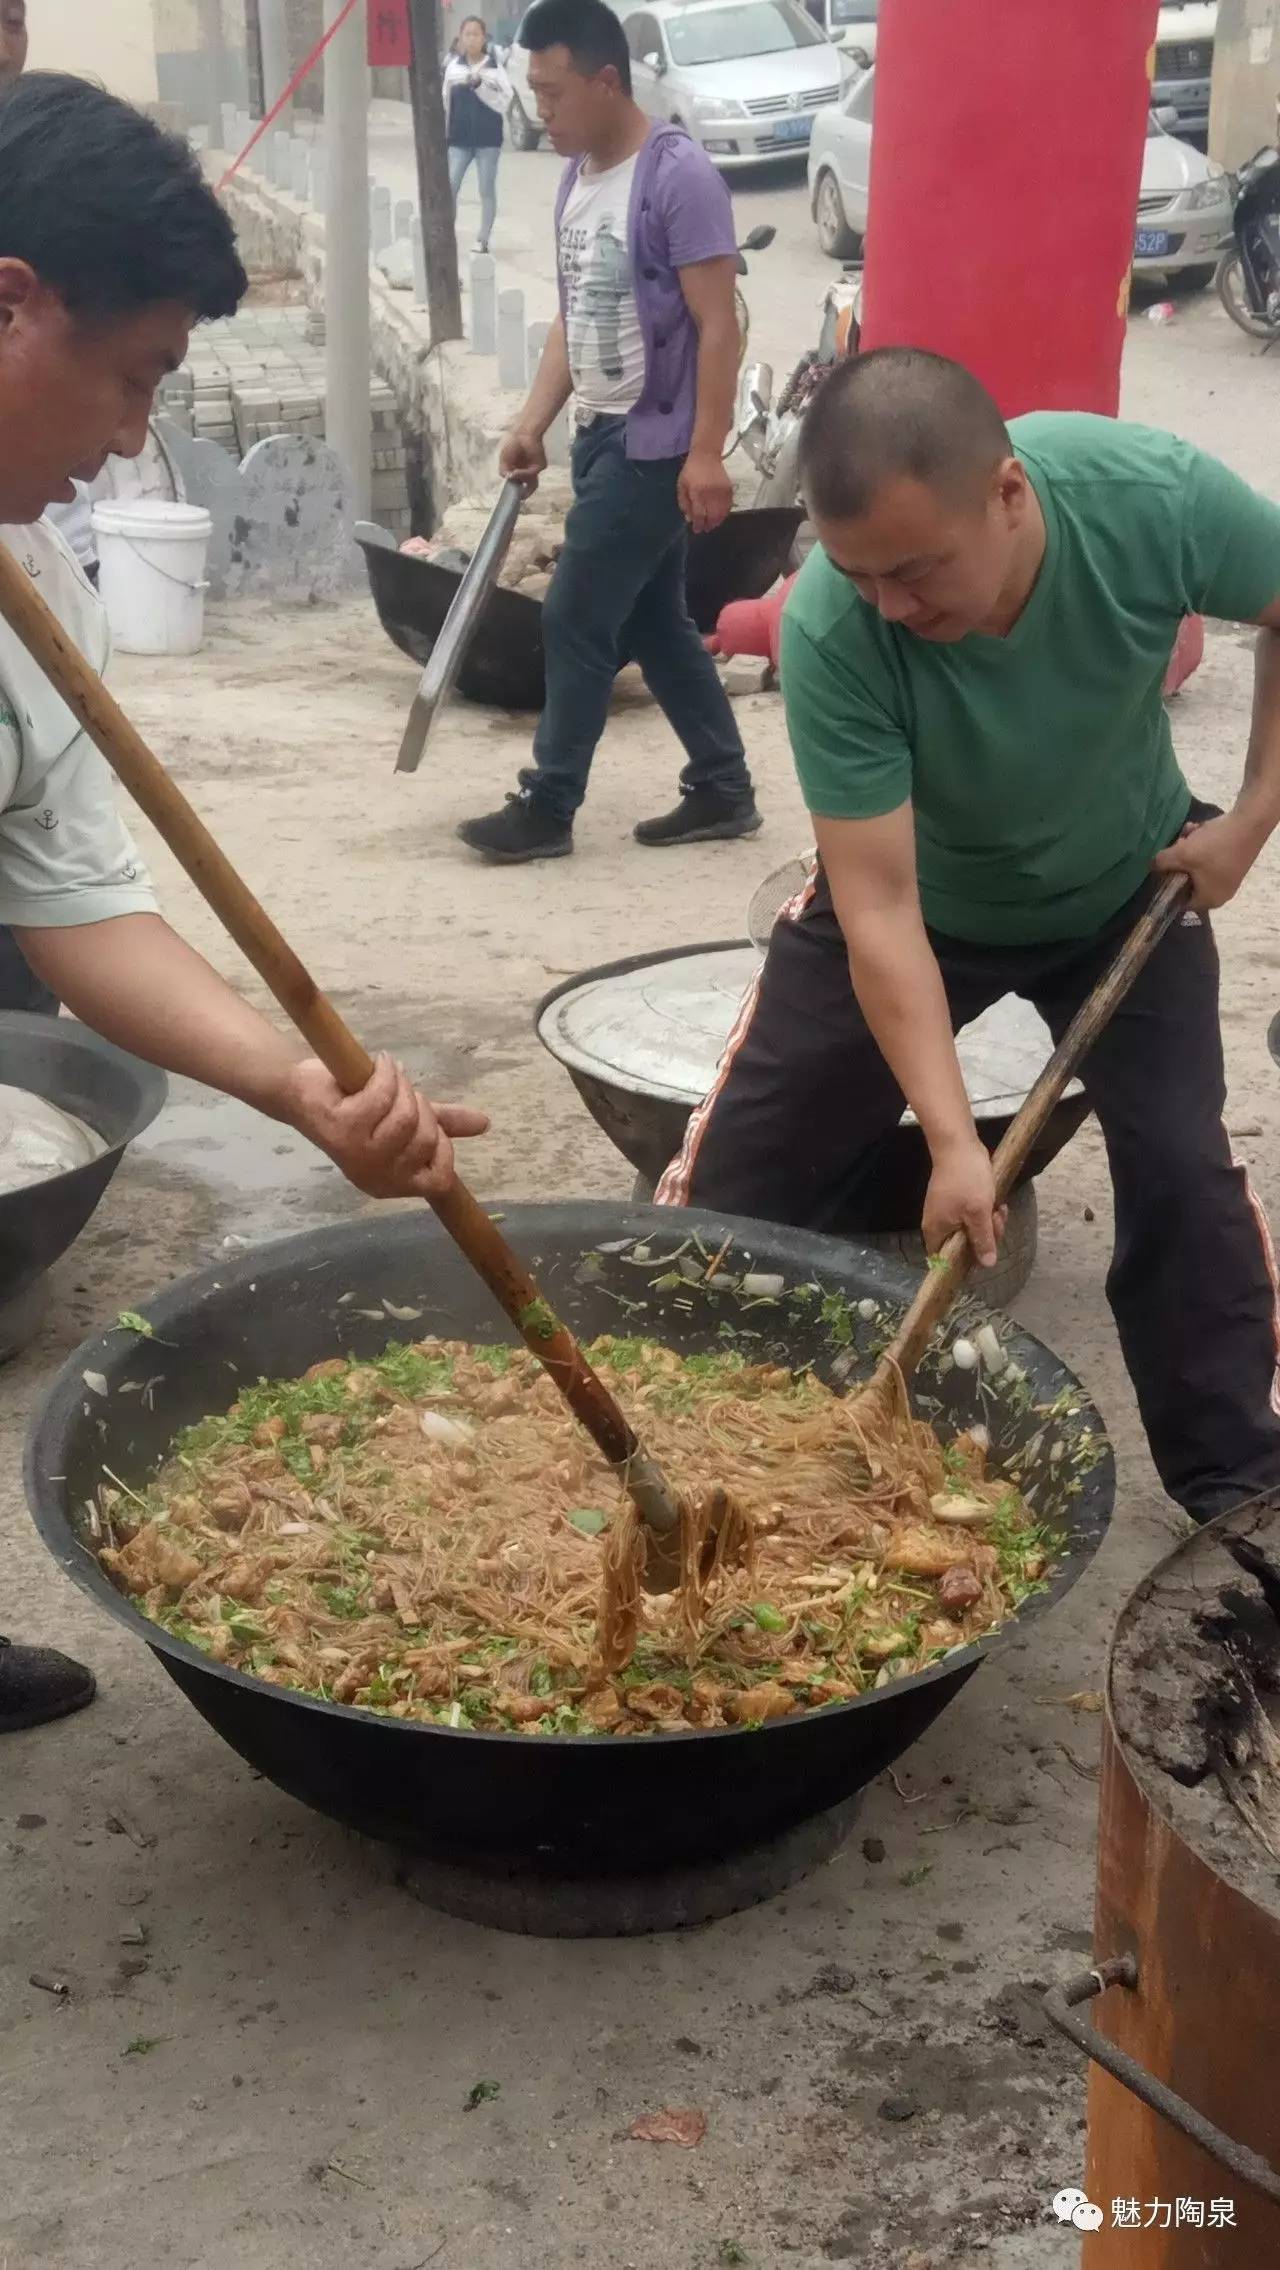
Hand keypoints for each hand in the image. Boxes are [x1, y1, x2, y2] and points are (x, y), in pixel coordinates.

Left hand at [283, 1054, 487, 1201]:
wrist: (303, 1090)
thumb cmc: (355, 1105)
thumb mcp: (407, 1116)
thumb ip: (445, 1124)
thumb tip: (485, 1123)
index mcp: (392, 1184)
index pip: (439, 1178)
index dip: (442, 1145)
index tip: (429, 1118)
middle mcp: (375, 1176)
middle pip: (425, 1139)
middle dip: (420, 1106)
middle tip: (402, 1090)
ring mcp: (357, 1154)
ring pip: (406, 1117)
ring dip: (402, 1087)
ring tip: (388, 1075)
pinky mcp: (342, 1128)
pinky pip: (383, 1097)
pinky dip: (385, 1073)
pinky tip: (379, 1064)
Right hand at [499, 427, 546, 489]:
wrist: (523, 433)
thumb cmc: (513, 444)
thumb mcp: (504, 459)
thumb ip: (503, 471)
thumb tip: (507, 478)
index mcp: (519, 471)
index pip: (519, 485)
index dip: (515, 491)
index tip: (511, 495)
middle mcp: (528, 472)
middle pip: (529, 488)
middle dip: (524, 494)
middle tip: (520, 498)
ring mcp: (535, 469)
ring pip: (531, 483)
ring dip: (521, 482)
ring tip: (514, 477)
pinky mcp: (540, 466)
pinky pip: (532, 474)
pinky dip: (523, 474)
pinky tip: (516, 471)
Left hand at [677, 448, 732, 534]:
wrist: (706, 455)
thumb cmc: (691, 471)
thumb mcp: (682, 486)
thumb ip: (684, 503)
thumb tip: (689, 518)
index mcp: (697, 492)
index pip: (699, 514)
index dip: (698, 524)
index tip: (697, 530)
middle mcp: (710, 493)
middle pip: (712, 516)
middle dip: (708, 525)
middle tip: (705, 528)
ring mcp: (721, 491)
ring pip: (721, 513)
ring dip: (717, 521)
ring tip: (712, 524)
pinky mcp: (729, 489)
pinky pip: (728, 506)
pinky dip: (724, 513)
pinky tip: (720, 515)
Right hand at [922, 1139, 1005, 1269]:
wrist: (959, 1145)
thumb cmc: (966, 1180)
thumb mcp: (979, 1213)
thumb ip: (983, 1240)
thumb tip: (987, 1265)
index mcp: (936, 1231)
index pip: (943, 1260)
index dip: (962, 1263)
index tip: (983, 1256)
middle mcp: (938, 1224)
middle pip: (962, 1244)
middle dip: (984, 1237)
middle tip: (995, 1221)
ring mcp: (948, 1211)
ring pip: (972, 1229)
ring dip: (989, 1223)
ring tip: (999, 1209)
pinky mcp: (958, 1200)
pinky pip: (973, 1215)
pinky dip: (986, 1212)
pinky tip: (997, 1203)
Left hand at [1151, 809, 1266, 912]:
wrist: (1250, 823)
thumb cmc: (1214, 846)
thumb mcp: (1181, 854)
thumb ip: (1162, 863)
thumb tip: (1152, 866)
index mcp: (1209, 900)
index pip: (1180, 900)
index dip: (1168, 883)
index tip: (1164, 867)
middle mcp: (1221, 893)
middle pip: (1188, 880)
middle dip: (1180, 860)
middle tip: (1178, 844)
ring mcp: (1228, 877)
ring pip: (1198, 865)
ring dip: (1189, 848)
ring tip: (1189, 831)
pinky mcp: (1233, 861)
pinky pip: (1210, 857)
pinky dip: (1202, 844)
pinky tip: (1199, 828)